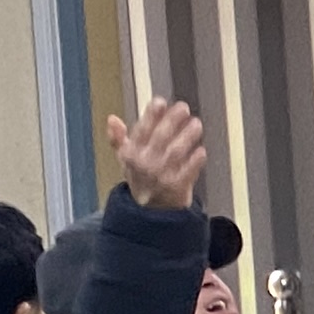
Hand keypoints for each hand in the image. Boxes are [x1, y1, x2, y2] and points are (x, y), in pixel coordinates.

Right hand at [109, 97, 205, 211]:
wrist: (151, 211)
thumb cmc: (141, 179)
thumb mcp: (125, 159)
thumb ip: (118, 138)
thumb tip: (112, 119)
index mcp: (131, 154)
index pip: (141, 130)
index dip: (151, 115)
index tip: (160, 102)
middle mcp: (145, 164)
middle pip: (160, 138)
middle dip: (172, 121)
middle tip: (183, 108)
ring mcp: (161, 176)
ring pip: (175, 152)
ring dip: (187, 136)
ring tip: (196, 124)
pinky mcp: (177, 188)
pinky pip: (188, 172)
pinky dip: (195, 161)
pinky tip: (201, 150)